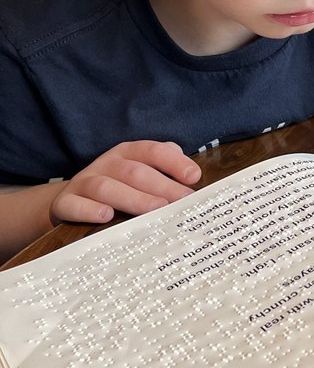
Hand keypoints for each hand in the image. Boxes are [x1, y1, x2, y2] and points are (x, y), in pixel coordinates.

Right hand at [50, 141, 201, 226]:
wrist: (71, 200)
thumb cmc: (118, 186)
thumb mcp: (140, 172)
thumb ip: (165, 168)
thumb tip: (191, 173)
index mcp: (127, 153)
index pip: (152, 151)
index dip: (173, 162)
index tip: (194, 177)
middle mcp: (106, 164)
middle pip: (134, 172)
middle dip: (161, 186)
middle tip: (181, 201)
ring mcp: (84, 183)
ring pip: (107, 187)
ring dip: (132, 198)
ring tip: (154, 209)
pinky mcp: (65, 203)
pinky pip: (74, 205)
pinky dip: (88, 210)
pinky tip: (105, 216)